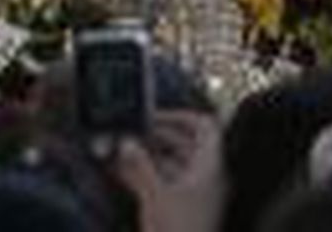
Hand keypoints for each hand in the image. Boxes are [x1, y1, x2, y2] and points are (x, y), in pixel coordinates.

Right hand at [113, 110, 225, 231]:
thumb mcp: (155, 197)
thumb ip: (140, 167)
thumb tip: (126, 142)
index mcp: (209, 168)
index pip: (204, 126)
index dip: (181, 116)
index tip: (154, 115)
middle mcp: (207, 179)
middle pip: (186, 145)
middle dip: (156, 138)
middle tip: (129, 134)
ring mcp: (197, 198)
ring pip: (174, 167)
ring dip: (149, 158)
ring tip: (121, 154)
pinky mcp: (184, 216)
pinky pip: (167, 187)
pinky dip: (148, 178)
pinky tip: (125, 178)